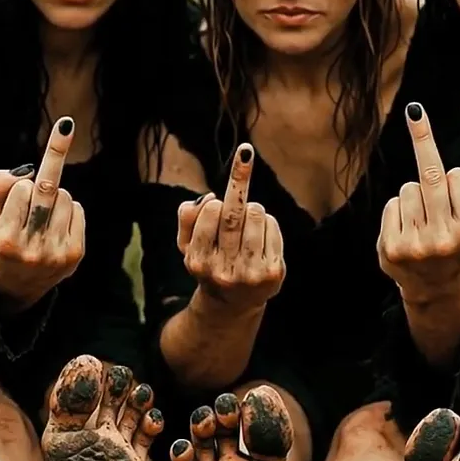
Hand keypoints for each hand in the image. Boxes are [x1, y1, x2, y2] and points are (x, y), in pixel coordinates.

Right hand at [0, 116, 84, 306]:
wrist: (19, 282)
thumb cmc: (2, 237)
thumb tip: (27, 173)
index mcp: (6, 239)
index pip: (23, 189)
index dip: (24, 181)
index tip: (66, 125)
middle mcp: (32, 249)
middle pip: (47, 190)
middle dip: (51, 165)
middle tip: (64, 128)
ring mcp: (56, 253)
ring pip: (64, 197)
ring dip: (54, 196)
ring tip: (41, 217)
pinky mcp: (76, 254)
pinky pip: (77, 210)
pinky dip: (67, 210)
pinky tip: (55, 226)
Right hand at [176, 143, 283, 309]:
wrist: (233, 304)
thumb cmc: (210, 262)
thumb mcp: (188, 245)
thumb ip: (187, 218)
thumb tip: (208, 198)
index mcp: (198, 260)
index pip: (211, 213)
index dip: (216, 202)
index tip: (218, 198)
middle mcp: (223, 269)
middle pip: (235, 212)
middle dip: (239, 185)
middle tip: (244, 156)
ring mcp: (250, 273)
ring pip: (256, 215)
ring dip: (253, 208)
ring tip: (248, 220)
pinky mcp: (273, 273)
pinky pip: (272, 227)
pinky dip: (267, 222)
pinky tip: (261, 235)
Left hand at [378, 102, 459, 298]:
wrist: (436, 284)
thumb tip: (451, 171)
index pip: (457, 176)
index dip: (457, 179)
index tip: (456, 180)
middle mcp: (445, 239)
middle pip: (429, 176)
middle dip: (423, 138)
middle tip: (416, 111)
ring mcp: (416, 245)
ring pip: (408, 190)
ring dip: (414, 197)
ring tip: (423, 221)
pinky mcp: (391, 249)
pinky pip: (392, 206)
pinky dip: (398, 211)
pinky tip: (407, 232)